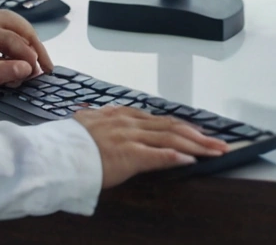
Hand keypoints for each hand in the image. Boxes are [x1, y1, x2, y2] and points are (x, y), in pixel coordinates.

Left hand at [0, 10, 53, 99]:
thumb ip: (1, 72)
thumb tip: (26, 69)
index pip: (14, 39)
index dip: (29, 56)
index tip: (38, 72)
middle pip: (17, 25)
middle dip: (32, 43)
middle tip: (44, 62)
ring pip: (9, 29)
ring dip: (22, 44)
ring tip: (32, 61)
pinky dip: (10, 50)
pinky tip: (11, 65)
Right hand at [73, 106, 228, 187]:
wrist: (55, 154)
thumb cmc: (68, 144)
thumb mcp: (87, 124)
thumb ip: (100, 120)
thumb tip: (96, 118)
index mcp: (122, 115)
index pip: (160, 120)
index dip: (183, 127)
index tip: (199, 133)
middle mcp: (130, 122)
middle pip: (173, 127)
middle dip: (199, 136)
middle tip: (219, 143)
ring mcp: (130, 137)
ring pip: (172, 139)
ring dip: (197, 146)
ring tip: (214, 152)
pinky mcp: (129, 155)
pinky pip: (158, 155)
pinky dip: (177, 157)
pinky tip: (192, 160)